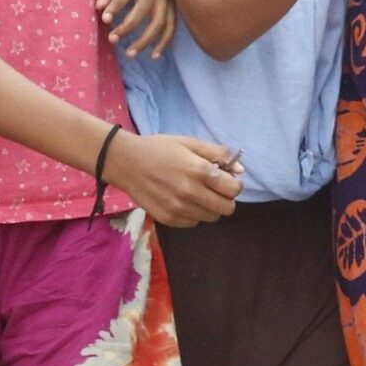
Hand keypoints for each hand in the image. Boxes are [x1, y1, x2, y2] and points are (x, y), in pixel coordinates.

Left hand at [97, 0, 177, 58]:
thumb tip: (100, 7)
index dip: (117, 5)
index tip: (105, 20)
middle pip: (146, 6)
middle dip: (129, 25)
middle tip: (112, 39)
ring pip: (161, 18)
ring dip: (146, 38)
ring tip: (129, 53)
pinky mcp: (173, 1)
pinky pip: (172, 23)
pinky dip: (164, 40)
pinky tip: (154, 54)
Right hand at [103, 131, 242, 226]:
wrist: (125, 162)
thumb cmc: (160, 149)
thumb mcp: (191, 143)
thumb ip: (218, 154)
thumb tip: (240, 170)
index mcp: (199, 171)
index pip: (234, 190)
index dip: (235, 185)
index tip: (227, 180)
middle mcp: (190, 193)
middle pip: (226, 209)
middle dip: (226, 199)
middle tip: (216, 190)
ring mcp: (178, 208)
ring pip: (211, 217)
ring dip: (210, 207)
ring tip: (198, 194)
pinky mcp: (167, 219)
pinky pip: (193, 222)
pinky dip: (194, 214)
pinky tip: (184, 200)